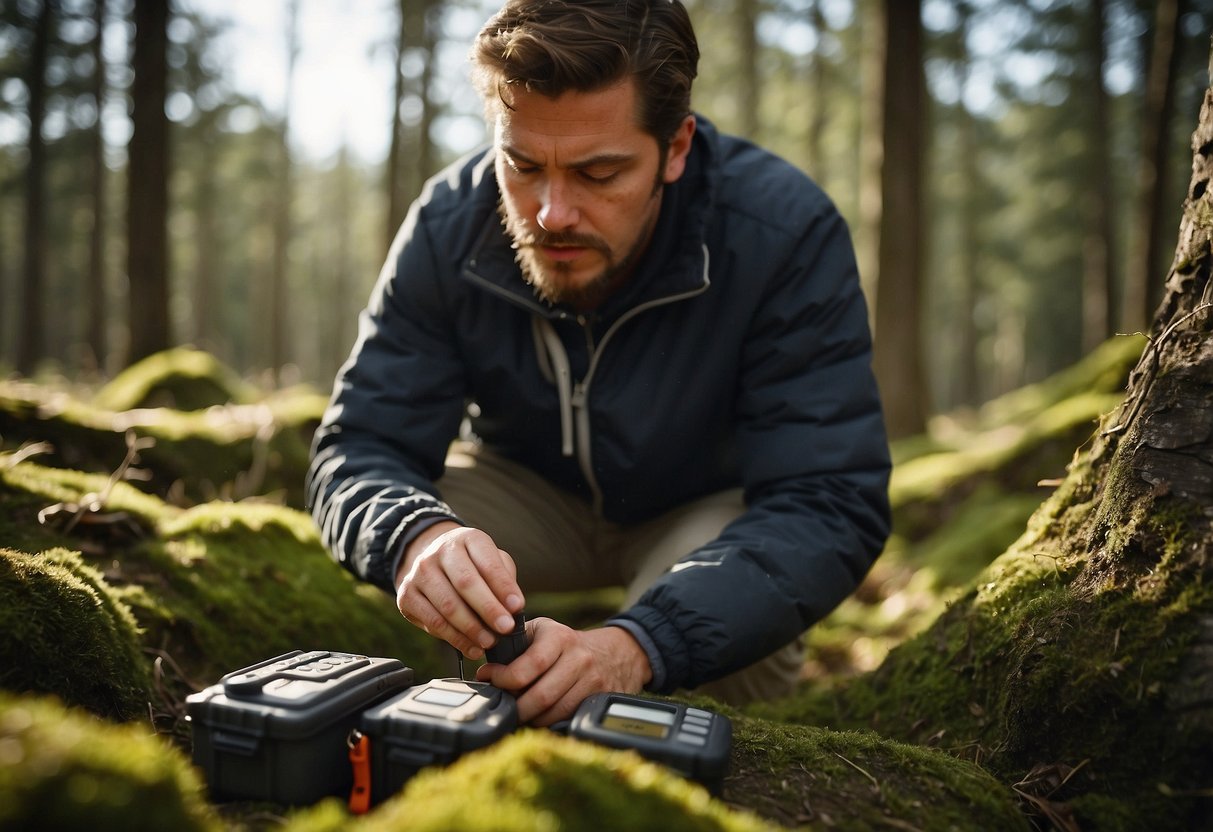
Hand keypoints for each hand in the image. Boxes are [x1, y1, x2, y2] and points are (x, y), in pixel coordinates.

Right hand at [395, 521, 524, 658]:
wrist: (432, 561)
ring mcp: (419, 573)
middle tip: (505, 628)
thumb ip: (504, 580)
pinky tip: (472, 647)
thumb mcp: (491, 562)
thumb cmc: (472, 565)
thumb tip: (513, 608)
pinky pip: (433, 622)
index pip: (487, 563)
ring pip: (448, 606)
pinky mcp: (406, 595)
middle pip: (466, 583)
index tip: (517, 606)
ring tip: (490, 642)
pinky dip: (455, 639)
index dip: (503, 586)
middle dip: (488, 609)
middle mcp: (439, 552)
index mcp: (467, 539)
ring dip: (472, 629)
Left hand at [476, 618, 651, 725]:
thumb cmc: (567, 644)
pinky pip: (568, 719)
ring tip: (520, 713)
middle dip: (516, 707)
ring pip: (554, 712)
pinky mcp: (600, 700)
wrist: (616, 653)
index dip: (505, 679)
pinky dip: (550, 723)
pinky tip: (541, 718)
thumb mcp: (543, 631)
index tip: (491, 680)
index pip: (530, 665)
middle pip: (541, 696)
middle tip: (503, 708)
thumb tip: (483, 673)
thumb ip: (513, 645)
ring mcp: (592, 681)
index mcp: (559, 638)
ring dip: (532, 719)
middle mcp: (578, 658)